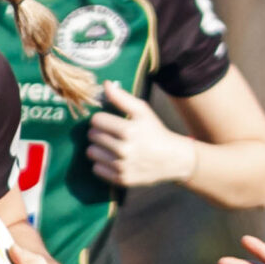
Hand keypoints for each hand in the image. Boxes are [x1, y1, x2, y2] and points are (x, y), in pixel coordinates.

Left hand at [85, 83, 199, 188]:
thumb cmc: (155, 131)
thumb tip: (105, 84)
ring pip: (91, 153)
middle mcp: (124, 150)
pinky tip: (113, 159)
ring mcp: (122, 166)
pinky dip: (101, 164)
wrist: (172, 160)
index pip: (96, 120)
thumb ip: (122, 98)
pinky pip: (96, 169)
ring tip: (110, 146)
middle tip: (111, 134)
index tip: (109, 121)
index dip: (101, 119)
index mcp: (128, 130)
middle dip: (99, 133)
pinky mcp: (121, 180)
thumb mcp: (143, 111)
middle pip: (92, 136)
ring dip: (98, 148)